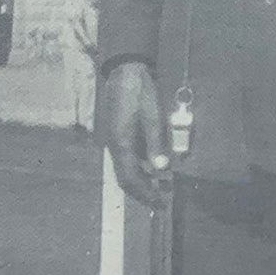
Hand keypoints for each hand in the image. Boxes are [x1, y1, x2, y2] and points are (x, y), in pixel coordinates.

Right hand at [101, 60, 169, 204]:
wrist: (125, 72)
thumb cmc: (140, 92)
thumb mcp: (152, 116)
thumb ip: (155, 144)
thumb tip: (161, 169)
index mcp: (121, 143)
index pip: (131, 178)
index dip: (146, 193)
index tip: (160, 202)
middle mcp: (114, 146)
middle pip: (125, 178)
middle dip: (142, 192)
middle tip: (161, 201)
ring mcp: (114, 141)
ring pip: (125, 170)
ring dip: (141, 182)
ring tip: (161, 188)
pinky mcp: (118, 135)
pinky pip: (127, 159)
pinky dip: (139, 169)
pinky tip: (153, 169)